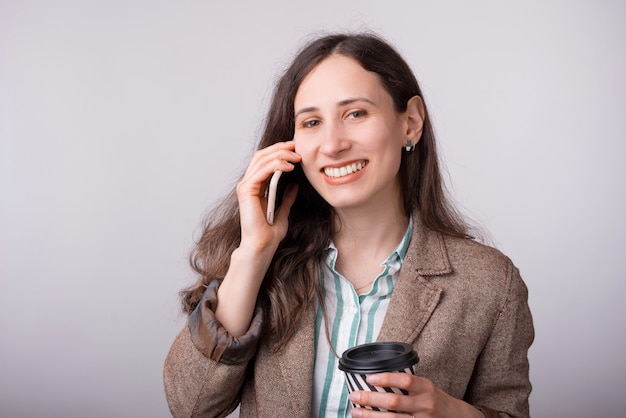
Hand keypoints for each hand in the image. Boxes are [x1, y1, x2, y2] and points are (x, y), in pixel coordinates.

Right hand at [236, 141, 300, 251]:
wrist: (262, 245)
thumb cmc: (269, 233)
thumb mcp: (283, 211)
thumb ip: (287, 198)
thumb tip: (293, 186)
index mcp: (255, 187)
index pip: (265, 161)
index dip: (279, 152)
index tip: (295, 149)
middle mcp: (248, 184)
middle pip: (262, 156)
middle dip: (280, 148)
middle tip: (296, 146)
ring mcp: (245, 186)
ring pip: (262, 160)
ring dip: (280, 155)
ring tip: (296, 156)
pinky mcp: (246, 190)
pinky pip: (262, 171)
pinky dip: (275, 165)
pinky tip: (289, 166)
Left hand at [348, 373, 483, 417]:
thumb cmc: (436, 400)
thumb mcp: (426, 387)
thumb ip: (408, 384)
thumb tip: (377, 378)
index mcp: (427, 388)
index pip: (406, 380)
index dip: (387, 378)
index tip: (369, 378)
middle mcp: (425, 405)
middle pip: (395, 402)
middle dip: (371, 399)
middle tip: (355, 395)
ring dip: (371, 416)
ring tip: (356, 412)